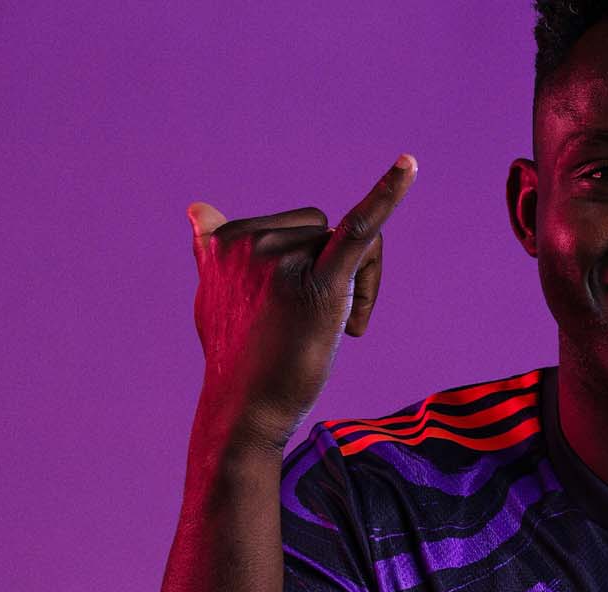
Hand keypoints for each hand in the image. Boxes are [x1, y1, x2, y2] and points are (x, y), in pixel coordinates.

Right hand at [187, 154, 417, 450]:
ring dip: (360, 288)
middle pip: (329, 229)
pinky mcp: (318, 285)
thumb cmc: (236, 355)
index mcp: (229, 239)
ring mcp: (281, 262)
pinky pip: (359, 230)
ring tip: (332, 330)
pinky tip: (408, 165)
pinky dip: (388, 194)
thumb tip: (198, 209)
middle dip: (342, 272)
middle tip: (324, 324)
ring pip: (354, 243)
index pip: (302, 225)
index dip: (314, 263)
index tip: (292, 308)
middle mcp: (251, 243)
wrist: (245, 410)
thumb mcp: (215, 294)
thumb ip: (211, 250)